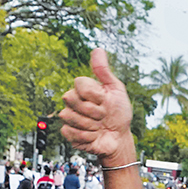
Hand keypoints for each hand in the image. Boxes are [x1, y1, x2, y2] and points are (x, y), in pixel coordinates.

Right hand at [60, 49, 134, 164]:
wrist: (119, 138)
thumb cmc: (119, 113)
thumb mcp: (116, 90)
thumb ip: (104, 71)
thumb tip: (98, 49)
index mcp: (84, 89)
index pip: (79, 83)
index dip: (95, 95)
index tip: (105, 101)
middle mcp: (73, 101)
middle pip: (70, 99)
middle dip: (93, 110)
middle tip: (103, 115)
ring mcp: (69, 116)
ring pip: (69, 116)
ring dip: (90, 125)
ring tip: (98, 126)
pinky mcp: (68, 132)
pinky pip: (69, 132)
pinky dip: (86, 136)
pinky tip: (93, 135)